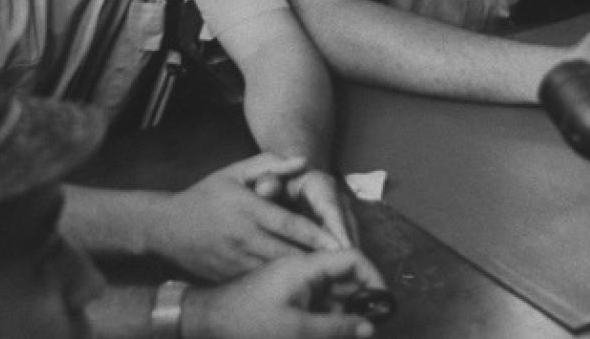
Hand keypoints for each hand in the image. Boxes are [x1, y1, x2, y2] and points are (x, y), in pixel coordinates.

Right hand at [149, 154, 341, 281]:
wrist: (166, 226)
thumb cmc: (206, 195)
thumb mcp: (234, 172)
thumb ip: (270, 164)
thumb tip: (303, 159)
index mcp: (248, 209)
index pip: (289, 224)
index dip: (317, 236)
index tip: (340, 244)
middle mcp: (243, 236)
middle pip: (287, 253)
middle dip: (316, 261)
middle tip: (344, 266)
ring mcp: (235, 260)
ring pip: (275, 272)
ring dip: (301, 276)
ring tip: (329, 279)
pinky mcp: (228, 276)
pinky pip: (260, 282)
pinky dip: (279, 285)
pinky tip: (299, 288)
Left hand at [181, 249, 386, 338]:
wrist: (206, 321)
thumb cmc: (247, 322)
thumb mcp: (295, 329)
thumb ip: (336, 327)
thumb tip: (370, 328)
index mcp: (304, 264)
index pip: (350, 257)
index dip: (372, 278)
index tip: (383, 304)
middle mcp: (301, 265)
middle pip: (344, 274)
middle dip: (360, 299)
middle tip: (367, 326)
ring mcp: (293, 278)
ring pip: (332, 288)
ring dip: (343, 309)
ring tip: (348, 330)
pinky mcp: (286, 290)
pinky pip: (317, 297)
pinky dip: (327, 312)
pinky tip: (326, 330)